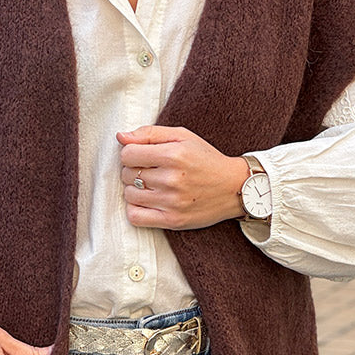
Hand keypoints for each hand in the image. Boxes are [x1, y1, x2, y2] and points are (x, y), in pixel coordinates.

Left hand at [117, 125, 250, 229]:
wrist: (234, 187)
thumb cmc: (206, 159)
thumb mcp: (182, 136)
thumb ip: (149, 133)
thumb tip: (120, 137)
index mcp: (174, 154)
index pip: (127, 154)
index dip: (131, 153)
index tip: (143, 156)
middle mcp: (172, 179)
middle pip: (127, 174)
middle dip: (135, 170)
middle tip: (151, 171)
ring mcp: (172, 202)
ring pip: (129, 194)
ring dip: (135, 189)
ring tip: (152, 185)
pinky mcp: (173, 220)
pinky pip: (135, 217)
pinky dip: (136, 208)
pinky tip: (148, 201)